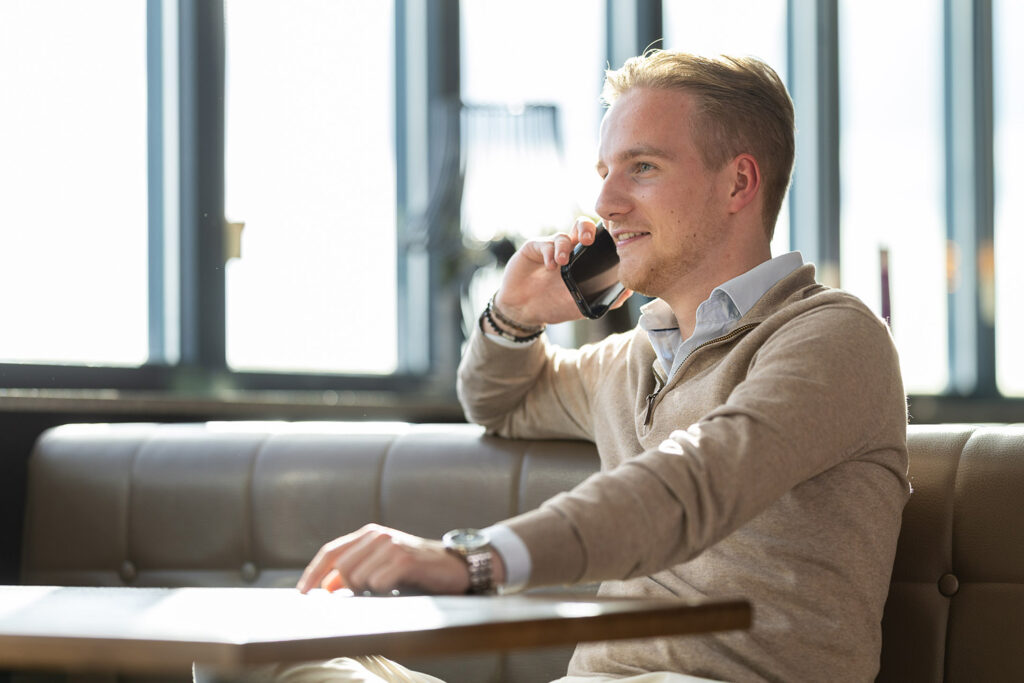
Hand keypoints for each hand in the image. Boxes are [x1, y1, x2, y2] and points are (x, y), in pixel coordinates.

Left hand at [296, 524, 502, 595]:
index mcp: (369, 534)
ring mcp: (391, 545)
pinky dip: (382, 590)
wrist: (455, 565)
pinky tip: (397, 587)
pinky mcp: (405, 559)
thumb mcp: (383, 565)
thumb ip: (354, 571)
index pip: (330, 552)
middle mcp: (378, 535)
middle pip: (340, 567)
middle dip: (344, 588)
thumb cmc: (417, 568)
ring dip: (367, 591)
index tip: (302, 593)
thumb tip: (325, 586)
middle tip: (362, 597)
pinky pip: (378, 582)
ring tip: (387, 589)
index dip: (313, 573)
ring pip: (357, 576)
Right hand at [491, 217, 602, 328]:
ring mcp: (551, 248)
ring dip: (565, 247)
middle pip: (581, 227)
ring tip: (563, 263)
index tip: (611, 240)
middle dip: (587, 229)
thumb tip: (629, 292)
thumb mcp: (581, 306)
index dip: (605, 234)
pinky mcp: (534, 248)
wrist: (524, 311)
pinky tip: (550, 267)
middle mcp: (568, 249)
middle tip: (588, 241)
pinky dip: (549, 254)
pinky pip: (545, 244)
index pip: (597, 239)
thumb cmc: (552, 305)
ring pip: (563, 236)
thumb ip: (604, 300)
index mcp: (583, 259)